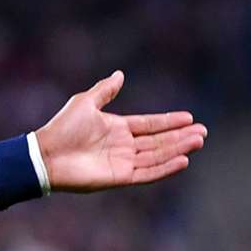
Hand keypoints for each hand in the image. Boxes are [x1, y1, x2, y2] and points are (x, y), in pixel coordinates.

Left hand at [34, 70, 206, 192]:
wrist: (46, 154)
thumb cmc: (62, 127)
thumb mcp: (85, 102)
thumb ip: (105, 90)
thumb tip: (120, 73)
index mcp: (117, 128)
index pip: (149, 124)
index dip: (169, 121)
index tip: (190, 117)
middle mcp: (123, 145)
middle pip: (159, 141)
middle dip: (181, 136)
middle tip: (203, 132)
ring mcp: (123, 162)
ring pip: (158, 155)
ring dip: (178, 148)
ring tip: (198, 141)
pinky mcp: (121, 177)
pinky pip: (148, 172)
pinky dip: (166, 167)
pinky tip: (183, 160)